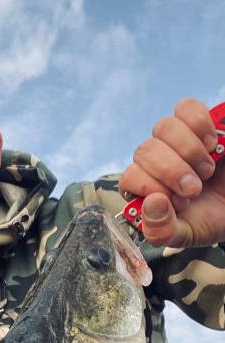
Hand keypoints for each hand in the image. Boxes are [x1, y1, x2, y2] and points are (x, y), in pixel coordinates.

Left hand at [119, 98, 224, 246]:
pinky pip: (186, 108)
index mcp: (145, 188)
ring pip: (163, 127)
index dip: (152, 187)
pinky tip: (212, 144)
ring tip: (207, 170)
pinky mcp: (197, 123)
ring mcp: (175, 140)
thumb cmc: (209, 220)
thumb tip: (151, 203)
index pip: (129, 177)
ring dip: (187, 150)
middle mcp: (155, 161)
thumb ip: (162, 231)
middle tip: (195, 189)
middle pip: (145, 151)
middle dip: (171, 171)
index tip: (179, 202)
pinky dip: (199, 125)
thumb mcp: (186, 235)